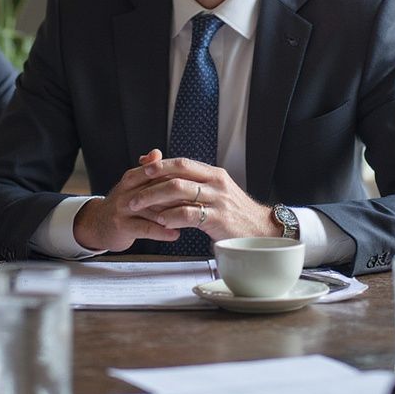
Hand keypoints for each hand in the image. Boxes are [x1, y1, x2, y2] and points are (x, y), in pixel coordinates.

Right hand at [73, 149, 186, 251]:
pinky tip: (176, 233)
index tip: (196, 180)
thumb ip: (147, 169)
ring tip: (192, 217)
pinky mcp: (122, 226)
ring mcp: (123, 209)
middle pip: (156, 188)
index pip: (156, 171)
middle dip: (179, 194)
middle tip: (199, 199)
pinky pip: (145, 228)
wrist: (97, 224)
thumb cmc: (122, 204)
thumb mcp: (132, 184)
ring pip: (153, 209)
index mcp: (131, 178)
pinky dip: (162, 231)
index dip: (177, 175)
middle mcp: (126, 191)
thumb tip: (156, 152)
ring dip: (174, 214)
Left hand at [130, 157, 277, 240]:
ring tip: (140, 207)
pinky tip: (160, 222)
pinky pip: (189, 214)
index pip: (182, 162)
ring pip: (180, 191)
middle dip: (152, 182)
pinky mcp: (219, 219)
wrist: (261, 230)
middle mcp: (216, 182)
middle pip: (178, 174)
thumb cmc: (232, 213)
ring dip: (155, 199)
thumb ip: (190, 182)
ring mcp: (218, 200)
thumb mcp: (213, 192)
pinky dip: (171, 217)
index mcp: (213, 174)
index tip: (140, 170)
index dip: (159, 166)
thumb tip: (158, 167)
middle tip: (133, 192)